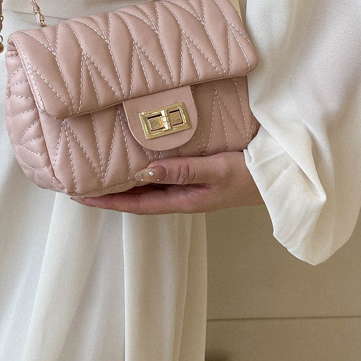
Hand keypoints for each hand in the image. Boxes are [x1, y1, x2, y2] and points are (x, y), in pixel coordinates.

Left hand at [73, 152, 263, 214]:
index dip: (106, 201)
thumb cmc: (251, 175)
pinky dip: (143, 168)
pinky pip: (162, 173)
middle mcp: (181, 195)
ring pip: (147, 185)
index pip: (135, 204)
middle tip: (79, 180)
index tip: (79, 196)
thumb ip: (182, 170)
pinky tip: (136, 157)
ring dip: (123, 180)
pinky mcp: (197, 173)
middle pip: (136, 196)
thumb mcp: (217, 170)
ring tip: (98, 170)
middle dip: (108, 192)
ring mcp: (189, 185)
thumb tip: (143, 171)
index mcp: (183, 200)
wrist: (281, 177)